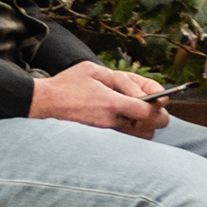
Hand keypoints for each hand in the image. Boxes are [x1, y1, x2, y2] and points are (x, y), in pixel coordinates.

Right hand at [30, 61, 164, 137]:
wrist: (47, 103)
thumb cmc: (70, 83)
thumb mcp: (95, 70)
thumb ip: (122, 80)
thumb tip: (142, 94)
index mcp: (111, 103)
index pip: (147, 111)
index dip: (158, 103)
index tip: (159, 96)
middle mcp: (112, 121)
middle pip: (151, 126)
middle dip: (157, 114)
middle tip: (152, 102)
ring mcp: (108, 131)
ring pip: (142, 133)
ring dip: (147, 122)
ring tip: (138, 107)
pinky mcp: (104, 136)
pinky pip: (130, 136)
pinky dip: (135, 127)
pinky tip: (128, 114)